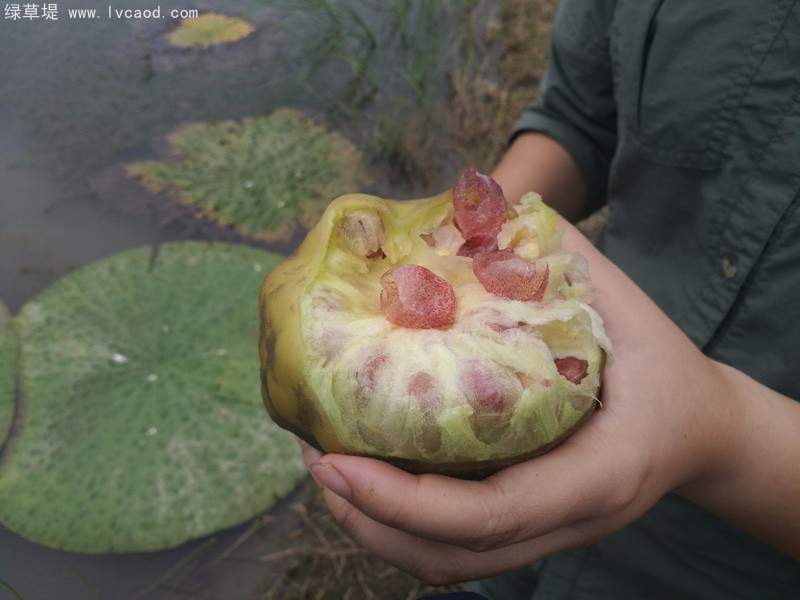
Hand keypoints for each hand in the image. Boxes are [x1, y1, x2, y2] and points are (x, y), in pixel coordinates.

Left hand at [298, 220, 747, 584]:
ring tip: (326, 472)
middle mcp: (566, 521)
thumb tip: (483, 200)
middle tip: (313, 458)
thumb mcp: (622, 303)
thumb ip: (558, 254)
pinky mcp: (532, 530)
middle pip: (447, 556)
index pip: (487, 513)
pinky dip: (400, 527)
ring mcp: (548, 535)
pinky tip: (369, 481)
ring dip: (374, 529)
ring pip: (445, 564)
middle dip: (366, 519)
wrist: (702, 429)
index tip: (332, 460)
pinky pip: (455, 550)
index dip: (402, 499)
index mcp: (595, 474)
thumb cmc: (661, 365)